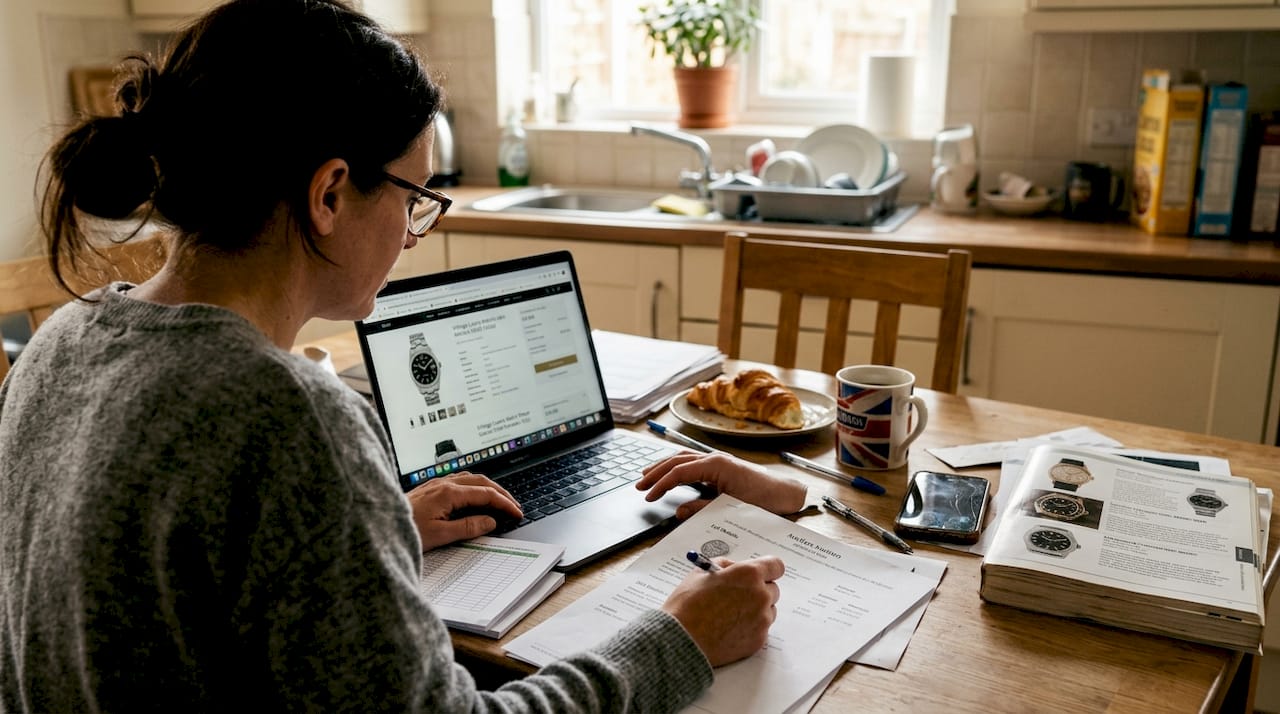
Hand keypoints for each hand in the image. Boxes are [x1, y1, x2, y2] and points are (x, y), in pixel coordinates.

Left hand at [406, 472, 522, 549]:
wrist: (378, 524)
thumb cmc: (405, 530)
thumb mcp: (440, 535)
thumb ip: (467, 527)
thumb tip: (490, 521)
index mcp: (449, 493)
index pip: (486, 494)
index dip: (504, 503)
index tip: (516, 512)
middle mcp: (444, 484)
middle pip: (481, 481)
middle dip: (501, 492)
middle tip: (514, 505)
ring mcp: (436, 484)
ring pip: (470, 478)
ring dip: (488, 487)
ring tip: (499, 498)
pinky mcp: (430, 488)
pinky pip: (459, 480)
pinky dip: (474, 486)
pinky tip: (473, 494)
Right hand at [636, 452, 806, 519]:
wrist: (784, 494)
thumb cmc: (762, 500)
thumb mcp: (730, 508)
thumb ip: (702, 508)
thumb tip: (678, 510)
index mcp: (715, 465)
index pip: (679, 472)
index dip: (660, 484)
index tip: (647, 496)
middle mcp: (714, 458)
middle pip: (676, 460)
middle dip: (655, 472)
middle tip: (638, 486)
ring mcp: (717, 461)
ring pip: (683, 458)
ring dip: (664, 466)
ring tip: (646, 475)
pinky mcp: (721, 467)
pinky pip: (693, 463)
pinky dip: (677, 467)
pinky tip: (671, 474)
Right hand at [662, 555, 784, 666]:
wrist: (681, 639)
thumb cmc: (687, 604)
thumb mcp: (701, 572)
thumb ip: (725, 565)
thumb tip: (735, 567)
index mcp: (749, 574)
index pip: (776, 566)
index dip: (768, 569)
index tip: (761, 573)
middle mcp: (760, 595)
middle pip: (773, 589)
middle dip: (759, 590)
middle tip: (738, 596)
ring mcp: (762, 619)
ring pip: (769, 610)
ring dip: (756, 610)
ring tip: (731, 615)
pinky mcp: (759, 640)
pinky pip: (761, 629)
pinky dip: (750, 628)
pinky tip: (730, 628)